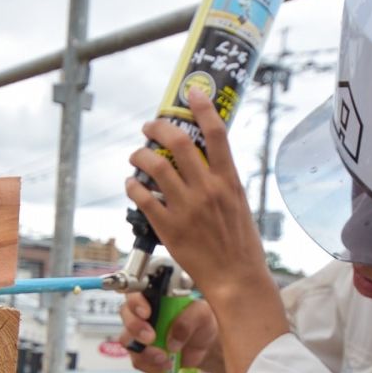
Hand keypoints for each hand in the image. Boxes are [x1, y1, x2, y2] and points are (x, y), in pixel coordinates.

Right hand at [119, 293, 221, 372]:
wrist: (206, 346)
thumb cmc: (201, 323)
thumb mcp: (202, 314)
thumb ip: (188, 320)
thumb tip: (173, 338)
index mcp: (155, 298)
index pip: (136, 294)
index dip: (136, 303)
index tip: (146, 313)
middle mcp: (144, 314)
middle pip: (126, 316)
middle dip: (136, 328)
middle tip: (151, 338)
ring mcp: (141, 335)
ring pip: (128, 341)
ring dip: (144, 352)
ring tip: (164, 358)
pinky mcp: (144, 354)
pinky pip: (137, 361)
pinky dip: (150, 366)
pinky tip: (165, 366)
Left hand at [125, 89, 289, 372]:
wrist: (236, 278)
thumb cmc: (240, 244)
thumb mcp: (239, 203)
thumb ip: (222, 179)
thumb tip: (206, 159)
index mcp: (229, 180)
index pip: (216, 133)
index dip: (202, 107)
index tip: (191, 94)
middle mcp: (207, 190)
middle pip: (178, 142)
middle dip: (157, 127)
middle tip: (149, 126)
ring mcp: (186, 208)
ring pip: (154, 166)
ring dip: (139, 155)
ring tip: (136, 155)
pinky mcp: (168, 227)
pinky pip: (142, 198)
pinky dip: (132, 186)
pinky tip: (131, 185)